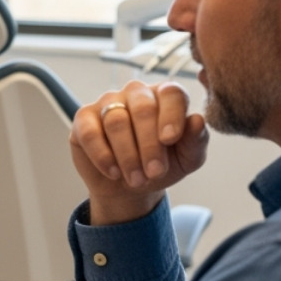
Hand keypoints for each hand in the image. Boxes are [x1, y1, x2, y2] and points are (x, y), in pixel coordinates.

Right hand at [69, 80, 209, 225]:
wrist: (129, 187)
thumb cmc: (159, 166)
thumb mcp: (187, 159)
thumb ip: (196, 140)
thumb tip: (197, 121)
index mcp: (165, 97)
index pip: (171, 93)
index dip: (171, 115)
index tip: (170, 140)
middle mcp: (136, 94)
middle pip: (142, 108)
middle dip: (150, 145)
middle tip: (155, 172)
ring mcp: (108, 103)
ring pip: (117, 121)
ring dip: (128, 155)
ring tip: (136, 179)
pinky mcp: (84, 119)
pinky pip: (90, 133)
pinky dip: (102, 155)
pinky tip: (113, 171)